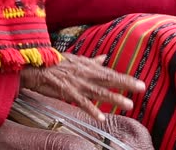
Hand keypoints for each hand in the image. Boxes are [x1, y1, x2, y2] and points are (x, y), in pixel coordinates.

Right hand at [19, 53, 145, 121]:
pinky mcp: (66, 91)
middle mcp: (84, 73)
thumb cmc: (53, 63)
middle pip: (108, 79)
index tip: (139, 83)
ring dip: (114, 98)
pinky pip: (81, 102)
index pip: (109, 73)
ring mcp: (76, 83)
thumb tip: (105, 58)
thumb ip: (92, 61)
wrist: (34, 66)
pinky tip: (102, 117)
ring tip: (128, 104)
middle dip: (125, 84)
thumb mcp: (75, 60)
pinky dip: (92, 109)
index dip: (124, 78)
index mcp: (87, 67)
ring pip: (98, 91)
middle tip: (141, 88)